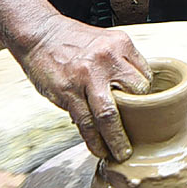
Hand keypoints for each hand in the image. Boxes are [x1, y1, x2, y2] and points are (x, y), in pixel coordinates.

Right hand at [18, 16, 151, 160]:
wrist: (39, 34)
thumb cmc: (72, 41)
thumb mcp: (104, 42)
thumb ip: (120, 64)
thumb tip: (135, 94)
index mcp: (120, 44)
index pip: (146, 76)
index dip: (147, 98)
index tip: (146, 112)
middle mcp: (106, 58)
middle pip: (135, 94)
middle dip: (139, 117)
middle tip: (139, 134)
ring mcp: (86, 76)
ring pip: (110, 116)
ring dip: (117, 140)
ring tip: (121, 153)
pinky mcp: (68, 92)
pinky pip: (86, 123)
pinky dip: (95, 141)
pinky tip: (99, 149)